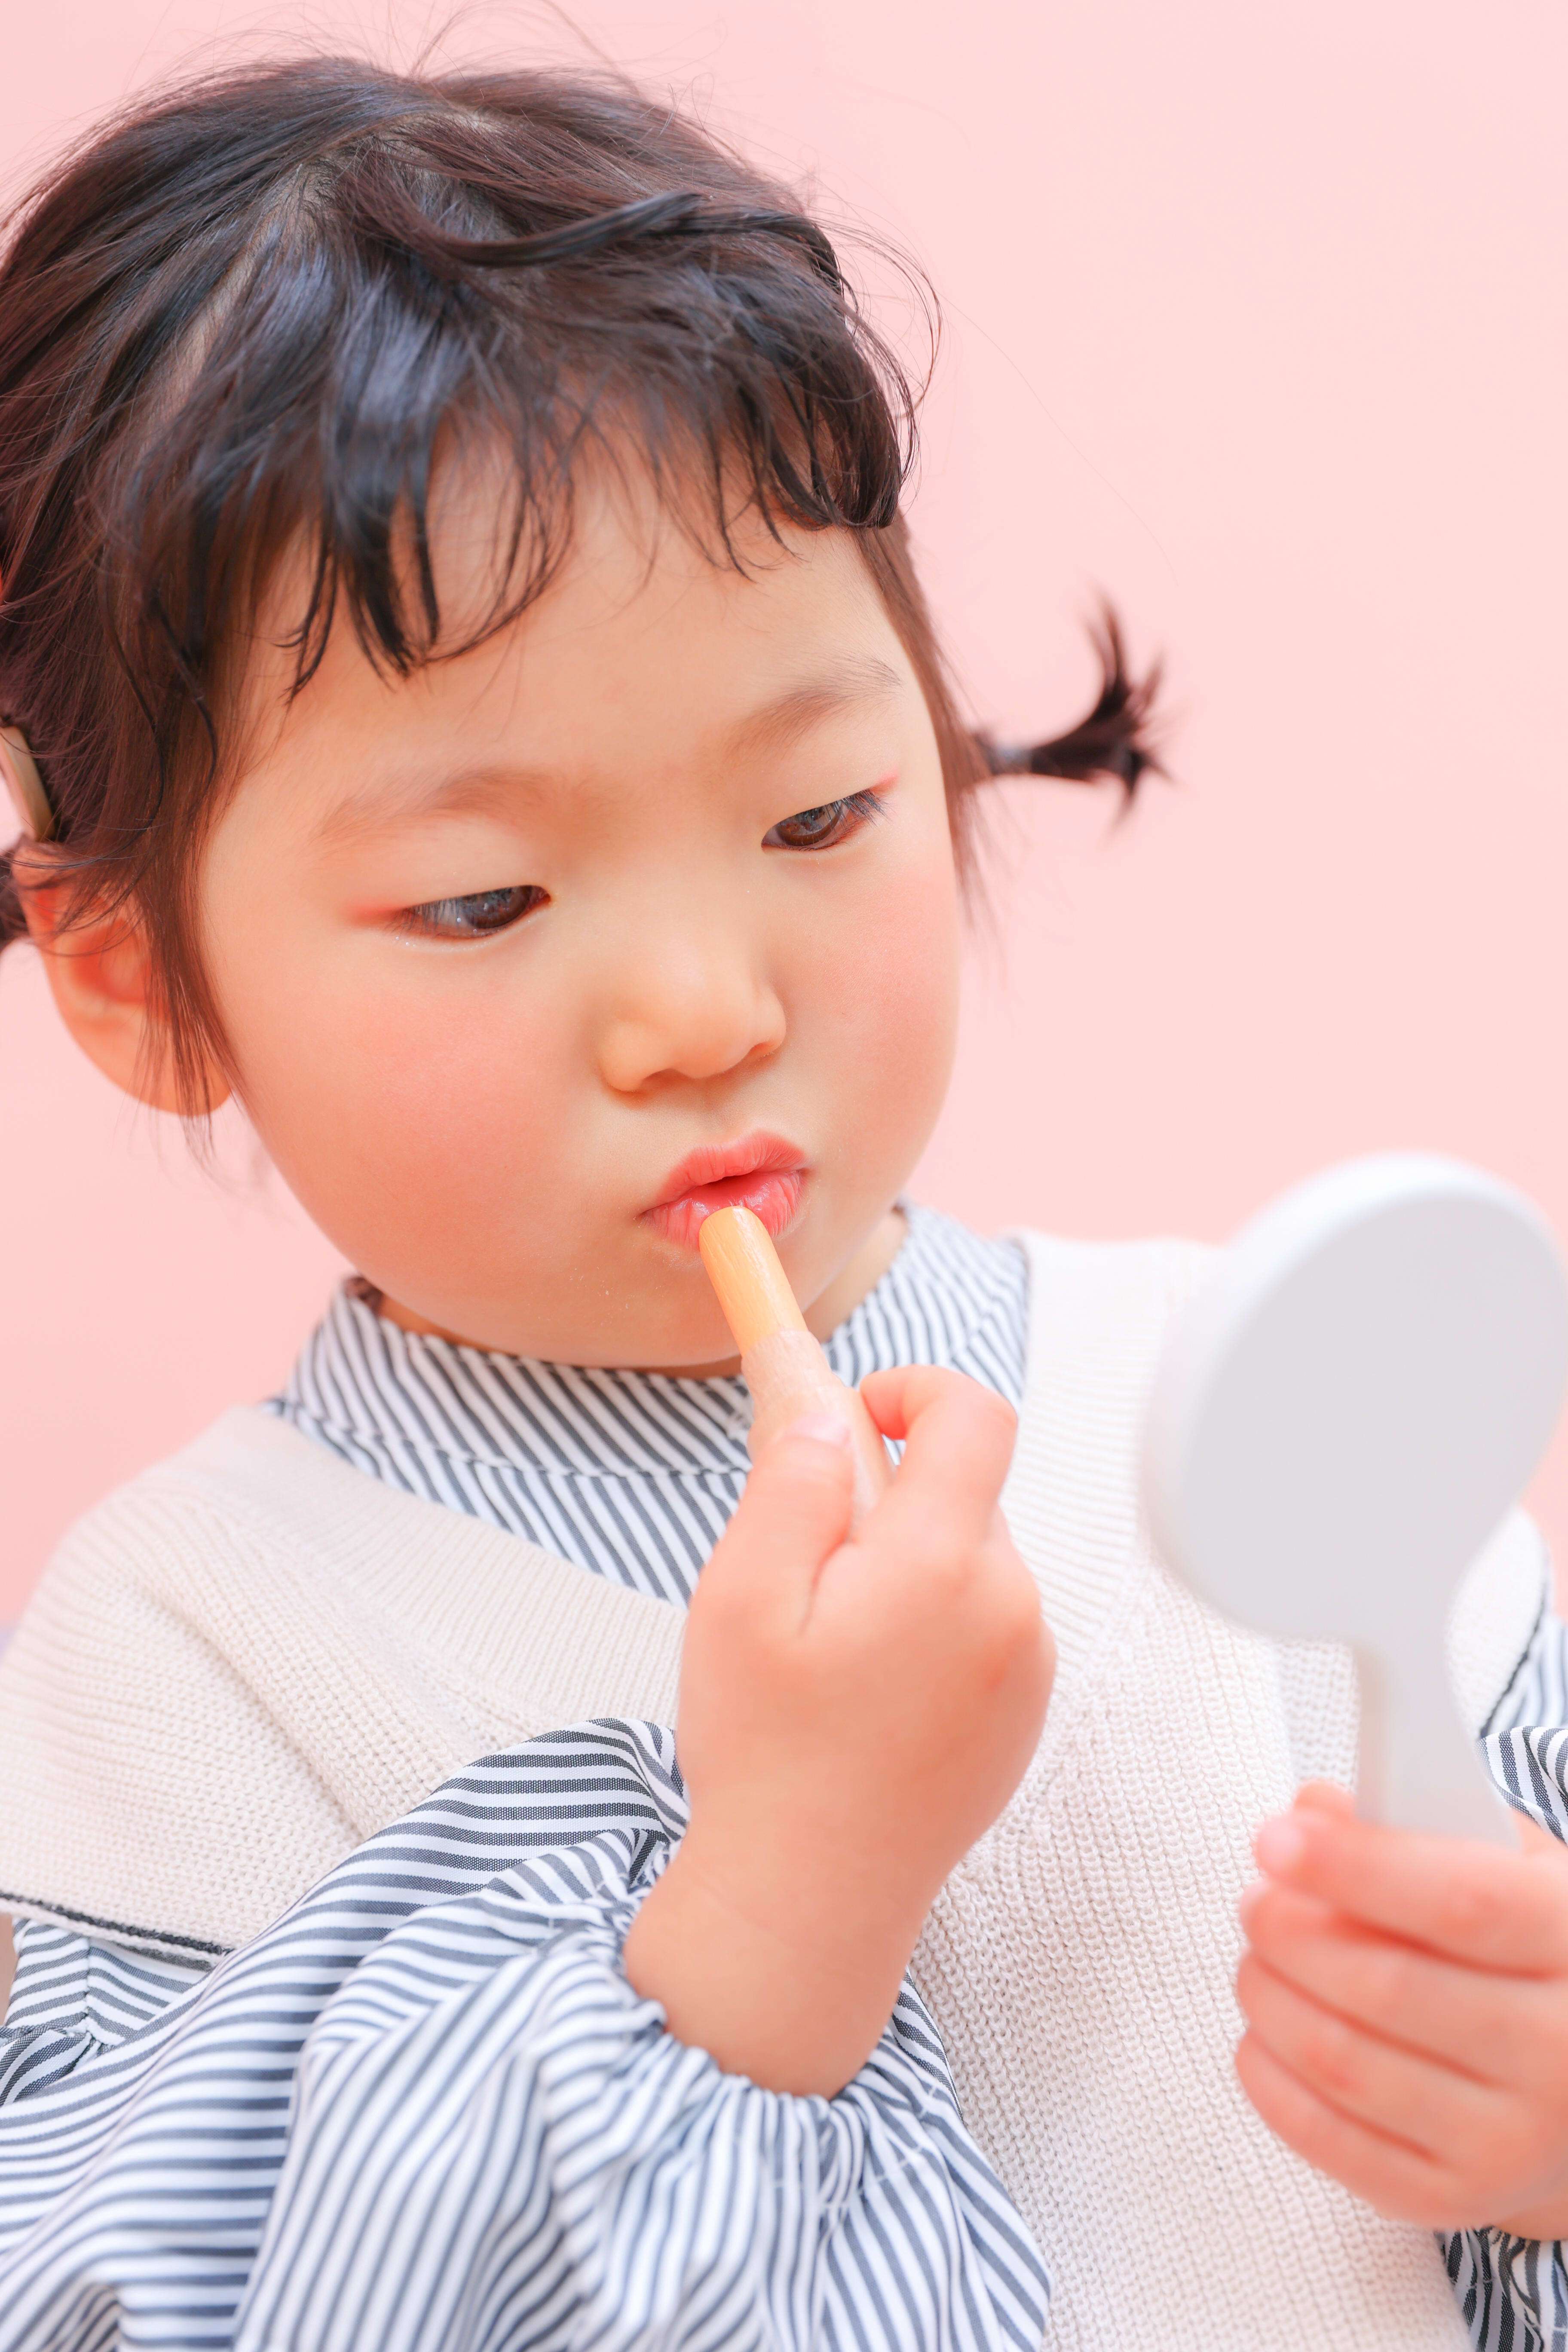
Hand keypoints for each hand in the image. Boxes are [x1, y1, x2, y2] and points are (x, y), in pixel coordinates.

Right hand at [623, 1365, 1052, 2094]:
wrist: (809, 1900)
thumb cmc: (768, 1755)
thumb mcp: (741, 1595)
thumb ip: (794, 1481)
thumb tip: (829, 1406)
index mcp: (943, 1564)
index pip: (974, 1414)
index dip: (913, 1389)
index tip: (856, 1418)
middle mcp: (1010, 1606)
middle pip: (966, 1488)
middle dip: (889, 1496)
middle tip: (807, 1567)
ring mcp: (1029, 1665)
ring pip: (971, 1556)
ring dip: (907, 1564)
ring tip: (831, 1647)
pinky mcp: (1026, 1711)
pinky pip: (986, 1621)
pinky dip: (932, 1624)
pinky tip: (869, 1691)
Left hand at [1236, 1782, 1567, 2234]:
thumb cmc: (1525, 1955)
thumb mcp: (1502, 1868)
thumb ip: (1412, 1823)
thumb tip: (1312, 1812)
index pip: (1460, 1903)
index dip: (1356, 1866)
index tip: (1274, 1839)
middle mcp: (1557, 2055)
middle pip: (1389, 1986)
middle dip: (1292, 1934)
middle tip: (1255, 1902)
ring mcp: (1509, 2141)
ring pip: (1346, 2062)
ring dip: (1271, 1998)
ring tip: (1255, 1959)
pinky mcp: (1451, 2196)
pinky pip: (1331, 2140)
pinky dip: (1271, 2078)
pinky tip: (1260, 2033)